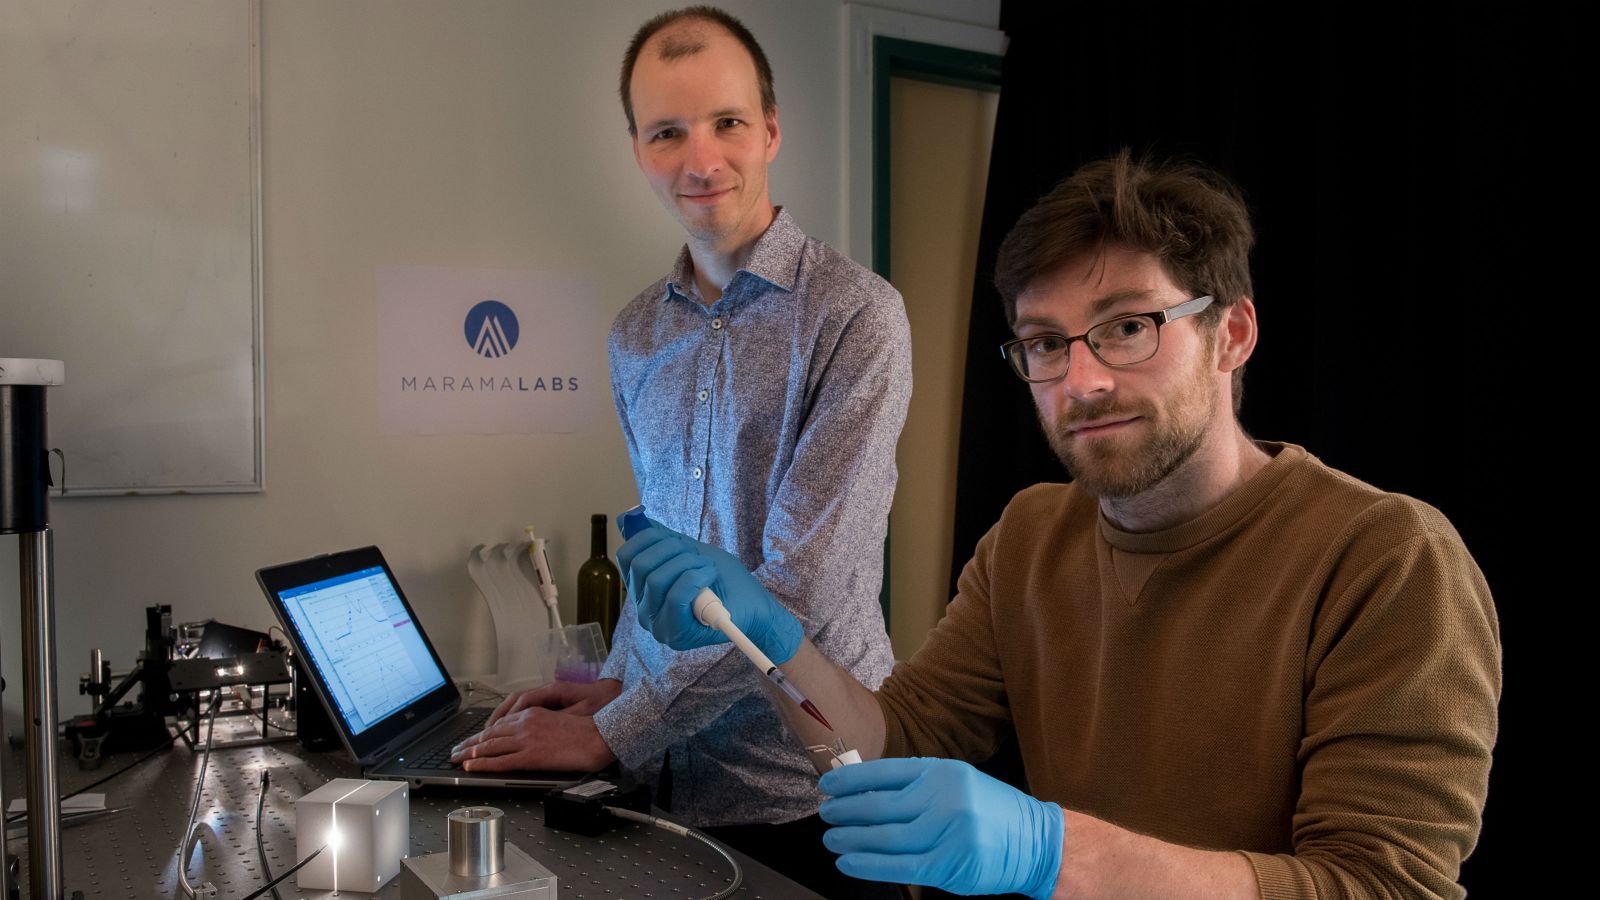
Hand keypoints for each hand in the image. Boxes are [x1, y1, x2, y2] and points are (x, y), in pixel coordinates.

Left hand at [450, 679, 620, 771]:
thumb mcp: (557, 720)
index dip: (481, 734)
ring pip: (490, 746)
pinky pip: (500, 761)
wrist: (597, 738)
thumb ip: (538, 725)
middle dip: (469, 743)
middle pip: (489, 734)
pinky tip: (471, 766)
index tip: (471, 740)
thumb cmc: (584, 732)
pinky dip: (482, 763)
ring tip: (457, 759)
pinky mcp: (530, 755)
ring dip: (469, 753)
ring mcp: (526, 739)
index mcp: (532, 713)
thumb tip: (524, 737)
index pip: (499, 724)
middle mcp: (525, 724)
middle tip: (455, 750)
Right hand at [617, 519, 801, 663]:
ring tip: (708, 568)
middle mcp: (644, 609)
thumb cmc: (724, 581)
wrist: (754, 608)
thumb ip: (659, 538)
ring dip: (689, 564)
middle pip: (640, 565)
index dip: (648, 537)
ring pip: (657, 580)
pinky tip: (711, 578)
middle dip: (673, 549)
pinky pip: (676, 597)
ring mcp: (657, 625)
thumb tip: (624, 518)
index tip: (677, 540)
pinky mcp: (675, 635)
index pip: (626, 555)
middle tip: (697, 555)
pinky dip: (696, 579)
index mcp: (643, 588)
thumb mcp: (689, 552)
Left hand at [819, 757, 1062, 899]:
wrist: (1036, 841)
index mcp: (941, 771)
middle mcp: (943, 797)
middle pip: (879, 805)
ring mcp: (947, 831)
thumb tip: (866, 791)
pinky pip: (899, 866)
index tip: (827, 786)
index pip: (884, 772)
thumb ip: (917, 786)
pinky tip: (848, 863)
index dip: (850, 780)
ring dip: (851, 839)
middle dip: (845, 811)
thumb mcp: (957, 782)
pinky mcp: (950, 863)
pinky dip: (869, 865)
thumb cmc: (991, 812)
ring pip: (885, 836)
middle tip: (826, 815)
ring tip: (831, 840)